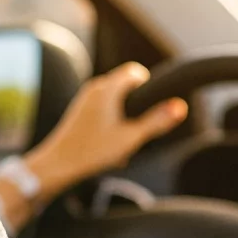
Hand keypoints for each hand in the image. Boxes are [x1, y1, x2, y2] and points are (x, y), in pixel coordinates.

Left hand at [25, 62, 187, 198]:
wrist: (57, 165)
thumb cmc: (92, 151)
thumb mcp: (131, 138)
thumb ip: (156, 121)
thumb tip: (180, 106)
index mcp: (107, 88)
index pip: (135, 72)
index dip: (149, 86)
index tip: (152, 109)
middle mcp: (94, 88)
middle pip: (126, 87)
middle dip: (137, 107)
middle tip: (137, 132)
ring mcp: (85, 99)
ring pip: (115, 101)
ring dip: (125, 119)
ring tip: (123, 144)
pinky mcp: (80, 111)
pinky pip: (104, 110)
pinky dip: (112, 124)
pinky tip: (110, 148)